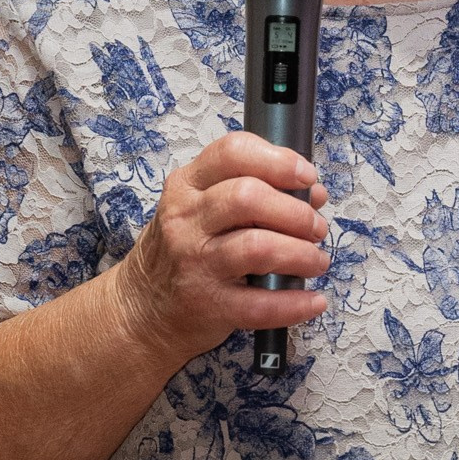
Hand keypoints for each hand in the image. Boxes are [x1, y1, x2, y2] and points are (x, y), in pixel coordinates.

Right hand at [115, 131, 330, 369]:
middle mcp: (186, 220)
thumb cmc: (181, 251)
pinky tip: (313, 301)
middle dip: (295, 212)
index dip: (279, 160)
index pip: (232, 152)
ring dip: (301, 253)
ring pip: (258, 247)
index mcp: (187, 186)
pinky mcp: (209, 304)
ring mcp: (195, 263)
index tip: (306, 176)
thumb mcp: (200, 209)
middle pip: (248, 197)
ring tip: (316, 260)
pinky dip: (295, 303)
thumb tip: (311, 193)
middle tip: (315, 227)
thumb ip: (251, 192)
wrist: (142, 307)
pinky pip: (260, 304)